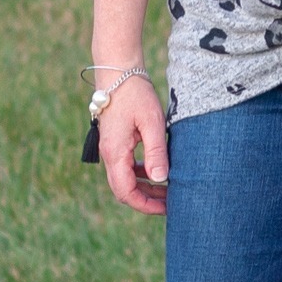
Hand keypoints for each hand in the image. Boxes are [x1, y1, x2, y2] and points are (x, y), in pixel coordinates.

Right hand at [98, 75, 168, 214]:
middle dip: (147, 200)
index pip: (126, 192)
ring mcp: (110, 148)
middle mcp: (108, 154)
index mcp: (115, 153)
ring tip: (168, 188)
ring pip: (124, 179)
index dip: (146, 205)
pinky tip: (156, 170)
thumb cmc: (136, 94)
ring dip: (144, 187)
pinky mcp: (114, 142)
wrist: (119, 72)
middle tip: (172, 202)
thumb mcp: (152, 122)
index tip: (167, 208)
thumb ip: (156, 151)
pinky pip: (124, 167)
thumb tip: (160, 179)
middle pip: (124, 190)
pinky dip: (140, 174)